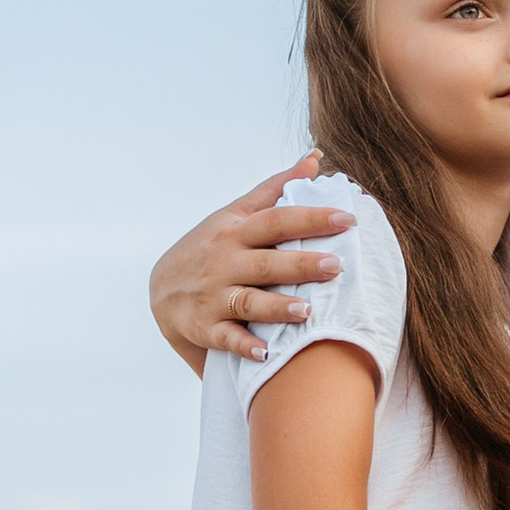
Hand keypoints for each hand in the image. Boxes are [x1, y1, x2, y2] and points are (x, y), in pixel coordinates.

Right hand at [152, 154, 353, 368]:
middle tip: (336, 266)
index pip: (277, 220)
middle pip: (267, 261)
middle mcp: (225, 261)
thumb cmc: (212, 247)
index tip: (348, 218)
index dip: (311, 218)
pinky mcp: (205, 327)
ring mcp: (214, 295)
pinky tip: (265, 352)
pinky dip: (244, 346)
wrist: (162, 289)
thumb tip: (315, 157)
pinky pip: (226, 338)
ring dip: (276, 307)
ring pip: (248, 301)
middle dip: (300, 264)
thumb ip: (275, 188)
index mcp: (236, 231)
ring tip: (306, 311)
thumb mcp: (236, 214)